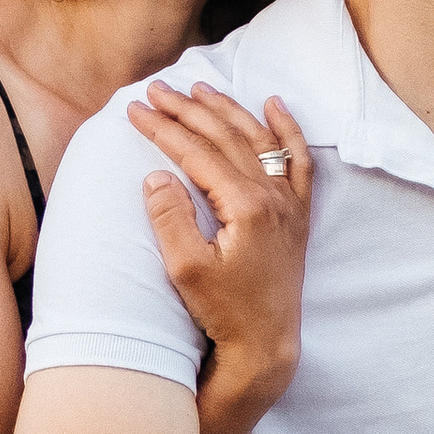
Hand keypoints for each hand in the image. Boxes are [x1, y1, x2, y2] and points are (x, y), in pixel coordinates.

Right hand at [130, 84, 311, 403]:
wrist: (265, 345)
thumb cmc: (224, 312)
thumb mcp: (185, 269)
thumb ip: (170, 217)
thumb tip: (156, 174)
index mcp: (246, 206)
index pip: (197, 153)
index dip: (163, 128)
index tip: (135, 109)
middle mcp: (274, 197)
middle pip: (226, 137)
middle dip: (188, 110)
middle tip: (156, 89)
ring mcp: (289, 204)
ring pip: (259, 140)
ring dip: (228, 110)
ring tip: (200, 87)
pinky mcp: (297, 216)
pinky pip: (298, 161)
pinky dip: (287, 129)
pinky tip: (275, 105)